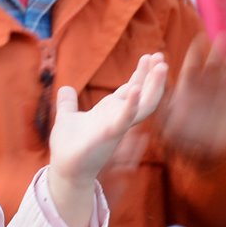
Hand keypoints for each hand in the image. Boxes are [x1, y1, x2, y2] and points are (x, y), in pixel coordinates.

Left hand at [48, 51, 168, 189]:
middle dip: (153, 76)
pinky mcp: (110, 134)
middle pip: (144, 93)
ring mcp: (117, 126)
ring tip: (161, 66)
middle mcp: (119, 118)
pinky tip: (135, 88)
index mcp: (110, 112)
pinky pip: (125, 119)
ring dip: (154, 85)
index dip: (142, 73)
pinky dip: (131, 104)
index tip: (149, 56)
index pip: (132, 88)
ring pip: (144, 105)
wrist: (65, 170)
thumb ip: (68, 104)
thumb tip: (64, 88)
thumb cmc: (69, 148)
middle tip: (160, 56)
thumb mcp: (67, 118)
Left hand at [161, 35, 225, 159]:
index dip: (198, 51)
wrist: (204, 152)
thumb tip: (156, 82)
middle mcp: (214, 83)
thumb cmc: (180, 135)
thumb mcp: (164, 120)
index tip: (201, 39)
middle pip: (220, 59)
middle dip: (224, 45)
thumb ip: (160, 102)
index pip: (195, 64)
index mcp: (193, 85)